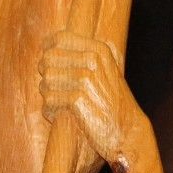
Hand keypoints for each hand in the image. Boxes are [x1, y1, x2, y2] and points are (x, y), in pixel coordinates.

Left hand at [38, 30, 138, 164]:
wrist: (127, 132)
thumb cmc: (112, 104)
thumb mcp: (105, 73)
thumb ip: (82, 57)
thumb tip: (47, 48)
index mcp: (99, 50)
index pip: (58, 39)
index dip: (49, 54)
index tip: (53, 68)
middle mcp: (93, 60)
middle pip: (48, 59)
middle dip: (47, 77)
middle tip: (56, 92)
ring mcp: (86, 79)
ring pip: (45, 81)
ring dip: (48, 96)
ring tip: (61, 106)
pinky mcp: (78, 99)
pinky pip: (48, 101)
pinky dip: (51, 111)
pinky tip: (61, 116)